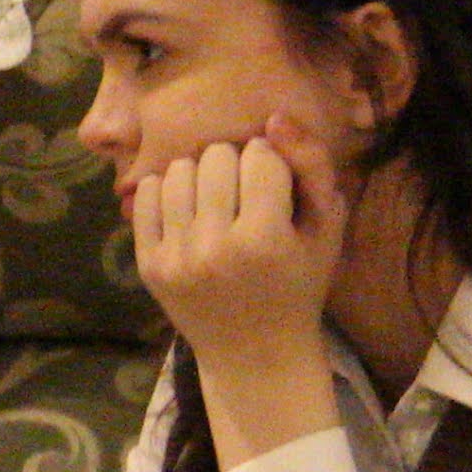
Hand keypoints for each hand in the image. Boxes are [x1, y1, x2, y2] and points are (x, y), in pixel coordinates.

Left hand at [125, 117, 346, 375]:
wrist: (255, 354)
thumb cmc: (299, 285)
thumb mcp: (325, 228)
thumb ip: (312, 166)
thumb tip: (273, 118)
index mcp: (264, 239)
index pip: (259, 155)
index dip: (271, 164)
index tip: (275, 189)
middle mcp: (214, 247)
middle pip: (216, 156)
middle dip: (234, 165)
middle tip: (244, 194)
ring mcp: (175, 257)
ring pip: (177, 170)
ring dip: (200, 175)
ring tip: (216, 201)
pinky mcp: (147, 264)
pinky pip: (145, 195)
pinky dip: (167, 192)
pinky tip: (189, 211)